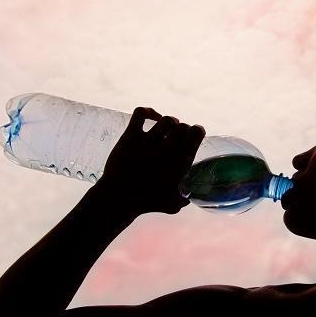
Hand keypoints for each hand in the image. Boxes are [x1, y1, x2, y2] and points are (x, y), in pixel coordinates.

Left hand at [91, 107, 205, 216]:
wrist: (118, 199)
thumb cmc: (147, 203)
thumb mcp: (172, 204)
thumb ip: (184, 198)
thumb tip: (190, 197)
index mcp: (179, 163)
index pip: (196, 134)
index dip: (197, 131)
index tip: (194, 134)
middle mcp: (166, 150)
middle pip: (182, 126)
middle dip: (183, 129)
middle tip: (178, 136)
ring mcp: (147, 142)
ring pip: (167, 120)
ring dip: (170, 123)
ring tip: (168, 128)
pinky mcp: (130, 137)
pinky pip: (141, 113)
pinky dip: (149, 112)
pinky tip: (152, 118)